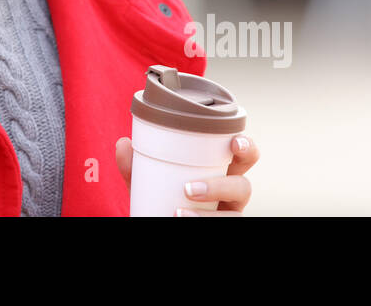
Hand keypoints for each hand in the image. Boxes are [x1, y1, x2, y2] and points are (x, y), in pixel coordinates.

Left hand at [115, 133, 257, 215]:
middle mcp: (230, 195)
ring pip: (234, 216)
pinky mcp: (223, 229)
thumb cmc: (160, 197)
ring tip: (177, 212)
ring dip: (207, 215)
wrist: (156, 217)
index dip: (247, 146)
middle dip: (225, 186)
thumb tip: (123, 144)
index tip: (233, 141)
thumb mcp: (146, 182)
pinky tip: (180, 219)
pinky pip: (223, 228)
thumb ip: (134, 166)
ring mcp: (228, 215)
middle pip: (244, 186)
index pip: (245, 155)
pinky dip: (200, 222)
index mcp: (220, 170)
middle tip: (190, 189)